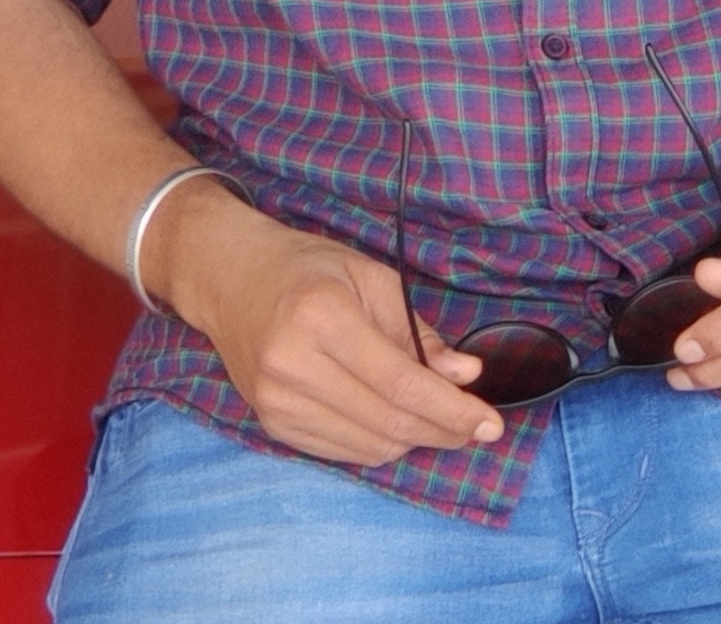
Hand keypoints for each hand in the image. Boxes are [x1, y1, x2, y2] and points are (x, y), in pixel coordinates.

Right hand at [153, 186, 504, 467]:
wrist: (230, 278)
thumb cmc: (306, 268)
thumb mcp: (371, 278)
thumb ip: (418, 332)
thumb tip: (466, 376)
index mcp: (322, 317)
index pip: (400, 384)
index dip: (452, 410)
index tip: (491, 423)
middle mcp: (293, 366)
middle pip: (387, 423)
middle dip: (443, 430)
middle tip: (477, 427)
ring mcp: (277, 402)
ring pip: (368, 446)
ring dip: (414, 439)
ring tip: (439, 418)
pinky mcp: (272, 424)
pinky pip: (342, 451)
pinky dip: (380, 443)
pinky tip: (397, 422)